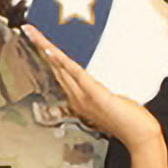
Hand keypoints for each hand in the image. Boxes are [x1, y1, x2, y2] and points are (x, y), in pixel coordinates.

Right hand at [23, 26, 160, 148]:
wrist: (138, 137)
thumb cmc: (128, 122)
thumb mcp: (110, 106)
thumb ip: (99, 95)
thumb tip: (96, 85)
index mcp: (78, 100)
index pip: (60, 72)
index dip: (48, 56)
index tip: (37, 40)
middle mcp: (76, 98)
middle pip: (55, 67)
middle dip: (41, 47)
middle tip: (29, 30)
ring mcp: (84, 97)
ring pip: (61, 68)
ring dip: (47, 50)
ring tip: (34, 35)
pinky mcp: (95, 95)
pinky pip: (76, 75)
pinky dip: (62, 63)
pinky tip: (52, 52)